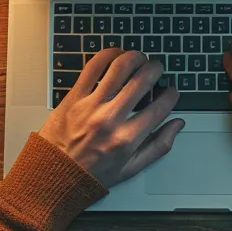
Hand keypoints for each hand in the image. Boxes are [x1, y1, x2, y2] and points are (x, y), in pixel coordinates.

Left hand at [39, 48, 185, 186]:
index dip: (171, 95)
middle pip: (142, 81)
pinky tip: (116, 56)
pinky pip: (93, 67)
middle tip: (157, 68)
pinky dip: (108, 55)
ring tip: (139, 58)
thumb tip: (177, 125)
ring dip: (135, 57)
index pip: (159, 108)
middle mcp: (110, 120)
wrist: (54, 175)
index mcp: (127, 140)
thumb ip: (158, 146)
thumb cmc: (91, 174)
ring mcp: (91, 106)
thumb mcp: (130, 168)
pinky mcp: (74, 96)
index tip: (172, 90)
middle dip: (156, 69)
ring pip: (120, 67)